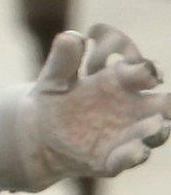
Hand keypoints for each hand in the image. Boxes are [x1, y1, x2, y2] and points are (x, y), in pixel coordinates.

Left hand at [0, 25, 170, 191]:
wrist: (37, 133)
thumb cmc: (53, 100)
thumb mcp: (54, 79)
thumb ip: (63, 61)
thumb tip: (71, 36)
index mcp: (121, 82)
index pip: (145, 73)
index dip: (149, 71)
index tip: (147, 73)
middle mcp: (132, 108)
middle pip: (164, 105)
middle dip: (168, 105)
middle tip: (164, 105)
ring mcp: (127, 134)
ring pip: (153, 132)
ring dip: (156, 131)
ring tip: (155, 127)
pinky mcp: (113, 158)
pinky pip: (130, 157)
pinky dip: (133, 155)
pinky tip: (134, 150)